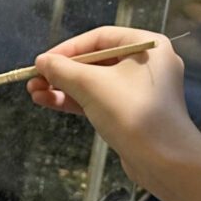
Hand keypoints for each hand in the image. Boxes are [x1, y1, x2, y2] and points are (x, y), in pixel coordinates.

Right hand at [25, 27, 200, 187]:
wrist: (166, 162)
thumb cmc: (134, 114)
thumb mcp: (92, 85)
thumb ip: (63, 70)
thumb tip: (42, 62)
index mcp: (147, 45)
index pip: (100, 38)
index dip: (68, 48)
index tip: (43, 61)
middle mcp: (148, 64)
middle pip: (96, 60)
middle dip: (63, 72)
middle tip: (35, 79)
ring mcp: (141, 91)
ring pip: (96, 83)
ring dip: (65, 88)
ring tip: (35, 93)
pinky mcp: (134, 113)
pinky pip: (101, 100)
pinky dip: (77, 101)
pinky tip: (49, 102)